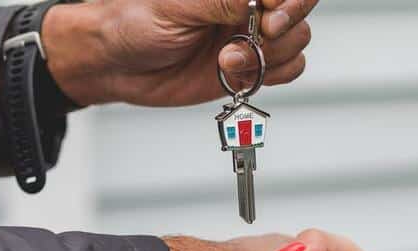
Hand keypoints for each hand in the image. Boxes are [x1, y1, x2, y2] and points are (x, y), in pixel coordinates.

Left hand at [41, 0, 315, 106]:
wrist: (117, 64)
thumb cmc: (134, 21)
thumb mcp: (177, 5)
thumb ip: (224, 0)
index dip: (289, 2)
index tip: (269, 15)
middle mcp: (248, 5)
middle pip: (300, 10)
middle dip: (284, 27)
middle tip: (259, 34)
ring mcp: (252, 35)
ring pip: (297, 42)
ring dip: (268, 57)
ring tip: (226, 61)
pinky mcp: (250, 66)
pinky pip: (287, 70)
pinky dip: (270, 76)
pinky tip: (235, 74)